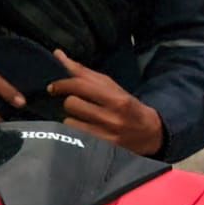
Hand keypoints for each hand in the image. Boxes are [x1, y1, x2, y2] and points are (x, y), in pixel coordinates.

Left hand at [47, 49, 163, 155]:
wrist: (150, 134)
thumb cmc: (127, 106)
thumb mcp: (111, 87)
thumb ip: (84, 72)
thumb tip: (58, 55)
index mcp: (116, 99)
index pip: (81, 86)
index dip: (62, 84)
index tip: (53, 87)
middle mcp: (112, 118)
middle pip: (72, 104)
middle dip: (70, 102)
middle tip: (75, 103)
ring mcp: (107, 137)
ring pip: (69, 122)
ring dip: (71, 118)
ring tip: (80, 118)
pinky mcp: (102, 150)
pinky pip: (75, 137)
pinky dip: (74, 131)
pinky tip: (81, 130)